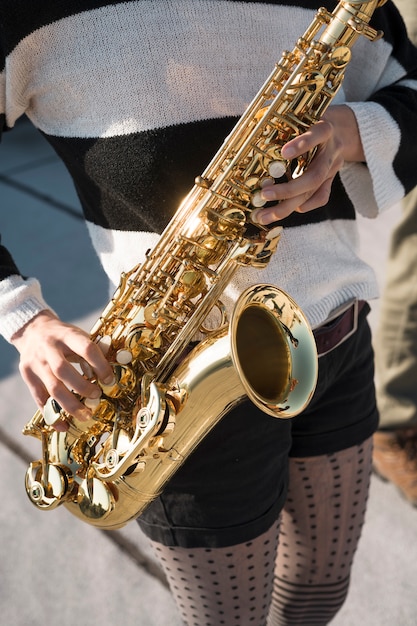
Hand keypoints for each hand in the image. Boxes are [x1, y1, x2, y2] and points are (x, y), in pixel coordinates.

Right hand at [11, 310, 113, 427]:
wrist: (32, 330)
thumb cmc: (63, 336)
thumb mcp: (77, 335)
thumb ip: (93, 351)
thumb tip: (115, 369)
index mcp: (66, 334)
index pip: (85, 348)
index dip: (100, 365)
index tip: (109, 379)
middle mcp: (48, 348)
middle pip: (63, 371)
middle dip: (82, 387)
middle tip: (97, 396)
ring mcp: (35, 363)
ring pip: (52, 387)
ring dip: (70, 405)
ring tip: (85, 415)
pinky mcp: (28, 376)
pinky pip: (39, 399)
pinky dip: (52, 415)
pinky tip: (64, 426)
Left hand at [252, 104, 364, 224]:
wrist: (347, 127)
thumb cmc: (315, 118)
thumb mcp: (304, 111)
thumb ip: (282, 117)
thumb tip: (250, 118)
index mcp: (324, 128)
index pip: (317, 134)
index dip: (303, 143)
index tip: (284, 152)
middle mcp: (330, 150)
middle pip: (314, 175)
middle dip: (288, 189)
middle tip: (264, 194)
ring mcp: (332, 167)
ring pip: (313, 190)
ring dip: (287, 205)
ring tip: (264, 216)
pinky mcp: (331, 178)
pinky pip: (321, 196)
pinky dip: (304, 205)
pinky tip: (284, 212)